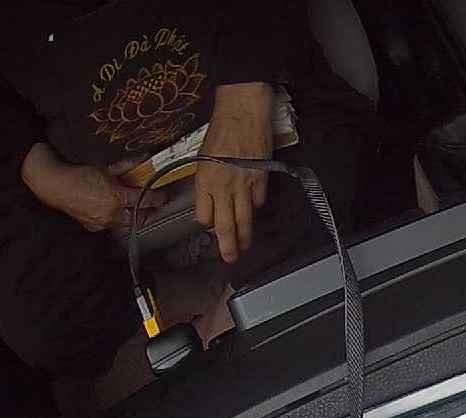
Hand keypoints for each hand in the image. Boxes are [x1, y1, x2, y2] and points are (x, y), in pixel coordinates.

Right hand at [20, 144, 164, 232]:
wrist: (54, 184)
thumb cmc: (78, 174)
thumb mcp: (106, 168)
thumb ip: (126, 166)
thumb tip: (143, 158)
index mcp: (117, 198)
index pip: (144, 200)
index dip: (156, 198)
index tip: (161, 197)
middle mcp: (112, 214)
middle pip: (138, 218)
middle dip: (144, 212)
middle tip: (145, 204)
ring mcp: (102, 222)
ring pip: (124, 223)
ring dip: (129, 216)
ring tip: (128, 207)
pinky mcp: (93, 226)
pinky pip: (109, 225)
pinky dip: (113, 218)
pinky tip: (110, 210)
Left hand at [196, 82, 273, 263]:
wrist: (243, 111)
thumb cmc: (221, 128)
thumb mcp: (203, 155)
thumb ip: (206, 181)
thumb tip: (212, 200)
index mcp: (205, 180)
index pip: (204, 215)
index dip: (207, 223)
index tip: (210, 227)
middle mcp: (224, 187)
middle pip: (226, 225)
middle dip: (228, 246)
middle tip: (230, 258)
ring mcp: (245, 186)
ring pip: (245, 220)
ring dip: (245, 237)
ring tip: (245, 248)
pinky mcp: (262, 180)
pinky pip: (259, 201)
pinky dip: (256, 208)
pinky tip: (255, 212)